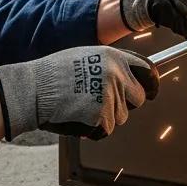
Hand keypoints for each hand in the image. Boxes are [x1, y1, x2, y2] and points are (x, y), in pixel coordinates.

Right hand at [0, 46, 158, 140]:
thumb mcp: (85, 57)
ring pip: (121, 117)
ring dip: (105, 117)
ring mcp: (110, 94)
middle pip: (138, 98)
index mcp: (114, 56)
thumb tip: (125, 77)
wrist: (34, 88)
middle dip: (124, 104)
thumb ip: (108, 65)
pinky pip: (107, 129)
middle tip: (102, 104)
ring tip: (81, 106)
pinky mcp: (102, 114)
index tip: (152, 91)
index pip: (147, 70)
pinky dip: (94, 129)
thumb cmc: (53, 74)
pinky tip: (78, 116)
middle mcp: (116, 73)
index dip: (151, 84)